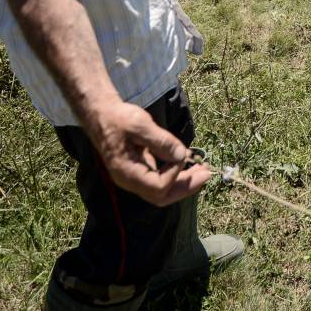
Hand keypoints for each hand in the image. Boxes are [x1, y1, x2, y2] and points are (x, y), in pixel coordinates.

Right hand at [88, 101, 211, 205]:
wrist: (102, 115)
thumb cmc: (118, 118)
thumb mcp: (140, 124)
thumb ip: (162, 141)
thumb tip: (183, 155)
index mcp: (127, 173)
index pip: (158, 186)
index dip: (174, 173)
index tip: (182, 153)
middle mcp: (130, 180)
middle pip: (161, 196)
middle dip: (186, 187)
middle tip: (207, 174)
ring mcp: (135, 177)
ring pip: (162, 190)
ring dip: (184, 182)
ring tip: (203, 170)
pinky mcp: (140, 170)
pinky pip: (160, 180)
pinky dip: (176, 175)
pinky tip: (188, 165)